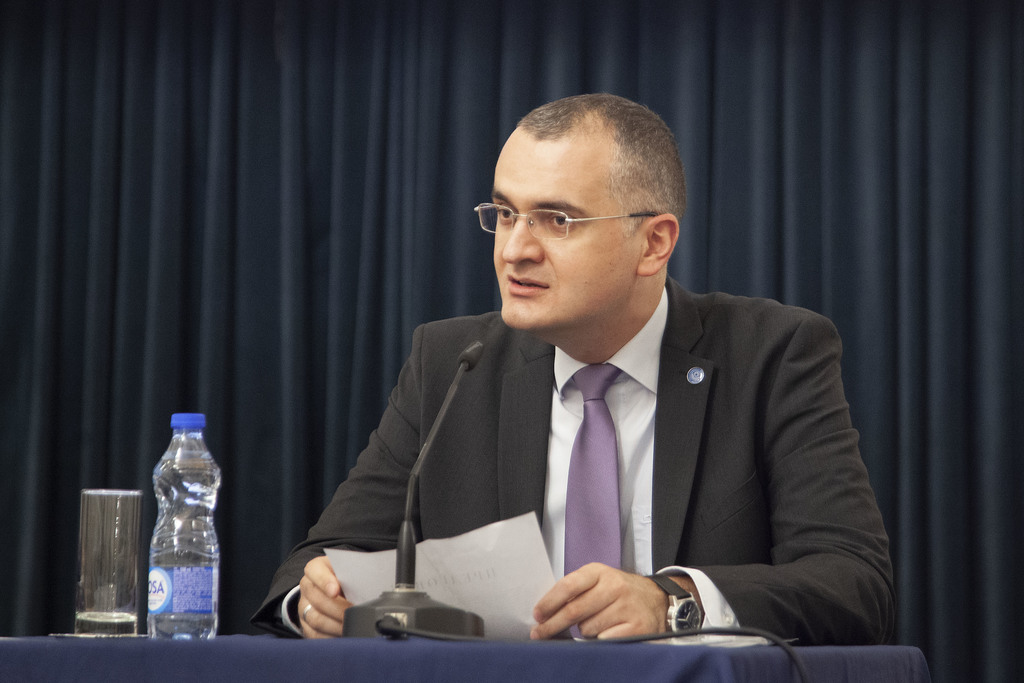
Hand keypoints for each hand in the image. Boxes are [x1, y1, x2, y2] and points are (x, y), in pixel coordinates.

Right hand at [298, 555, 352, 637]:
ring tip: (354, 625)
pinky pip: (315, 634)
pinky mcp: (306, 625)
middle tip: (356, 613)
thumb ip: (355, 573)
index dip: (324, 581)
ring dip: (336, 625)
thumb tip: (369, 584)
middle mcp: (307, 586)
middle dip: (339, 609)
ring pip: (315, 619)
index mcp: (316, 568)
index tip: (335, 591)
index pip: (315, 571)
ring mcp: (304, 607)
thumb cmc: (346, 576)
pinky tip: (345, 635)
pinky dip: (331, 637)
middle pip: (318, 599)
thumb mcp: (350, 569)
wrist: (336, 587)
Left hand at [530, 563, 667, 639]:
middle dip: (553, 625)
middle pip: (574, 610)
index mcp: (600, 572)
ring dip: (584, 631)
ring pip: (588, 628)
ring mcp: (626, 606)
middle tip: (539, 634)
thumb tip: (546, 612)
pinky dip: (600, 639)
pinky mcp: (637, 626)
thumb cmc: (620, 591)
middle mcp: (614, 586)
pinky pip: (604, 639)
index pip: (568, 586)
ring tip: (596, 623)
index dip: (549, 602)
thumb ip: (575, 591)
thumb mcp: (598, 580)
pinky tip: (608, 631)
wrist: (656, 599)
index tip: (538, 615)